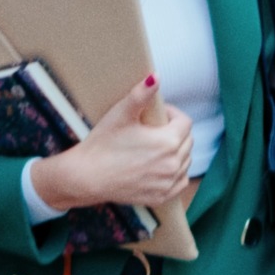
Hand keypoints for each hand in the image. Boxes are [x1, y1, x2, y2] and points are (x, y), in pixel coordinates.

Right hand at [31, 75, 193, 209]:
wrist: (87, 177)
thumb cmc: (102, 143)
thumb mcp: (121, 114)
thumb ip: (141, 94)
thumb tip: (156, 77)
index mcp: (168, 141)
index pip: (185, 122)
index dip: (172, 114)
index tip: (157, 114)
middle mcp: (173, 164)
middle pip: (187, 141)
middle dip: (175, 131)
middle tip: (154, 129)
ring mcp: (169, 182)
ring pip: (186, 161)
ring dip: (177, 152)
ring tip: (156, 146)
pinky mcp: (162, 196)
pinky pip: (181, 182)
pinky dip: (176, 173)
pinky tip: (161, 166)